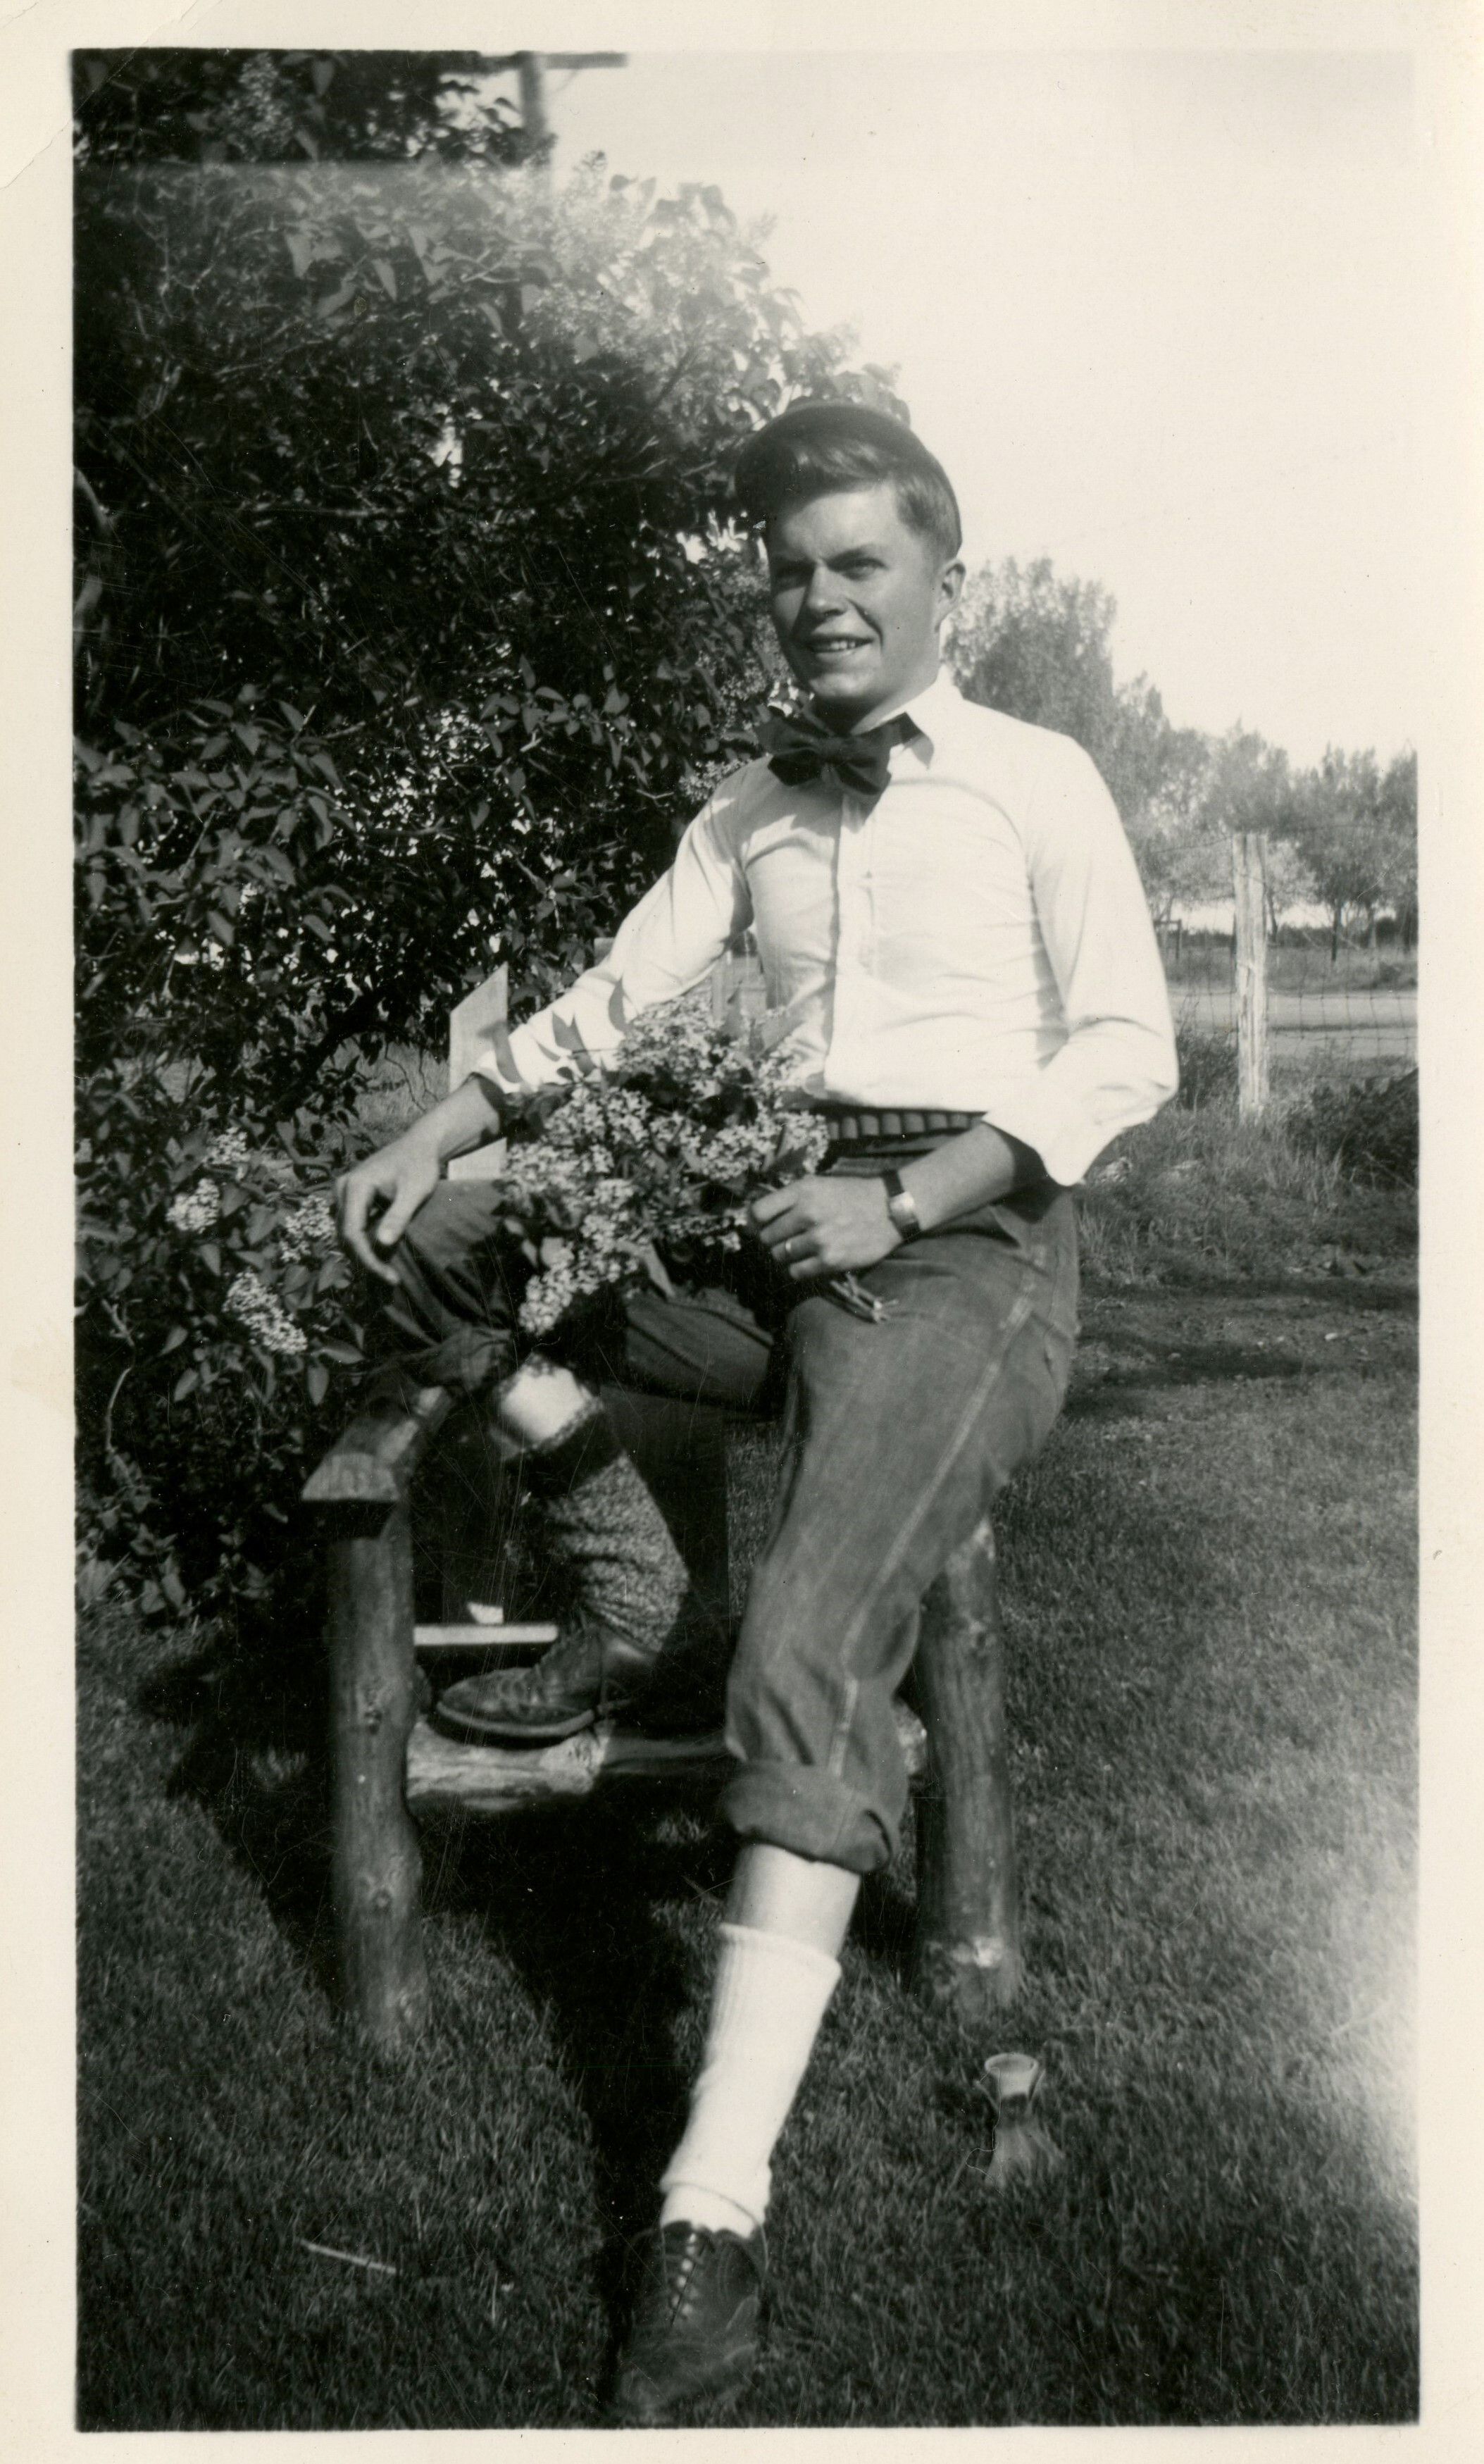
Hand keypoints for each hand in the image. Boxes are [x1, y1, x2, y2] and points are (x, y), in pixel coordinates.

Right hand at [335, 1132, 440, 1284]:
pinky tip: (383, 1255)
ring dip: (364, 1253)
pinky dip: (365, 1242)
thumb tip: (382, 1243)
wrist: (419, 1145)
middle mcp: (342, 1187)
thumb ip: (398, 1215)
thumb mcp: (415, 1191)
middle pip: (346, 1234)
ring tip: (389, 1272)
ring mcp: (343, 1191)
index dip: (368, 1259)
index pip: (353, 1232)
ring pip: (346, 1232)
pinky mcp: (350, 1196)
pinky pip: (351, 1225)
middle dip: (366, 1260)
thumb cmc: (420, 1166)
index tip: (390, 1277)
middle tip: (392, 1279)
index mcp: (355, 1185)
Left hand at [751, 1174, 899, 1279]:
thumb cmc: (852, 1195)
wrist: (890, 1210)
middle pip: (766, 1237)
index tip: (759, 1226)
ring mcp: (819, 1239)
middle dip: (773, 1239)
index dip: (754, 1221)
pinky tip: (809, 1261)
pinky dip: (798, 1269)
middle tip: (787, 1237)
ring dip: (786, 1254)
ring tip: (801, 1248)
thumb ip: (790, 1198)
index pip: (758, 1211)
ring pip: (780, 1255)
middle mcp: (808, 1213)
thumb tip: (755, 1217)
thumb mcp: (819, 1185)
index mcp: (803, 1191)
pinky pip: (796, 1272)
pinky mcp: (830, 1260)